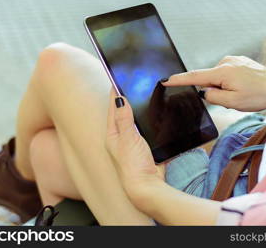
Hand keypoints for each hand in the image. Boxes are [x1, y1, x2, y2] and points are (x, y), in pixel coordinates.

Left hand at [106, 88, 164, 205]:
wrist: (147, 187)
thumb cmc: (132, 167)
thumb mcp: (127, 139)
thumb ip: (124, 119)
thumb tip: (119, 99)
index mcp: (113, 135)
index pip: (112, 108)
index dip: (115, 93)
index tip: (116, 78)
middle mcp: (121, 138)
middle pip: (122, 113)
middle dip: (126, 99)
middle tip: (129, 82)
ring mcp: (133, 142)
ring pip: (134, 120)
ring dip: (137, 109)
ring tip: (140, 94)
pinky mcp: (144, 147)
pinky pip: (145, 129)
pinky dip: (147, 120)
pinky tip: (153, 115)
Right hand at [162, 56, 265, 111]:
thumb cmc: (260, 95)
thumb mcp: (234, 102)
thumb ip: (213, 97)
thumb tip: (205, 92)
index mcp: (223, 72)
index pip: (194, 77)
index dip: (178, 80)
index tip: (165, 80)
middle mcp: (226, 62)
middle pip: (208, 79)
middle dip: (215, 90)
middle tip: (233, 98)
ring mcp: (234, 60)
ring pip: (218, 78)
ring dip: (224, 87)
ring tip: (242, 93)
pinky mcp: (240, 61)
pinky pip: (227, 74)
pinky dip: (230, 82)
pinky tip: (244, 87)